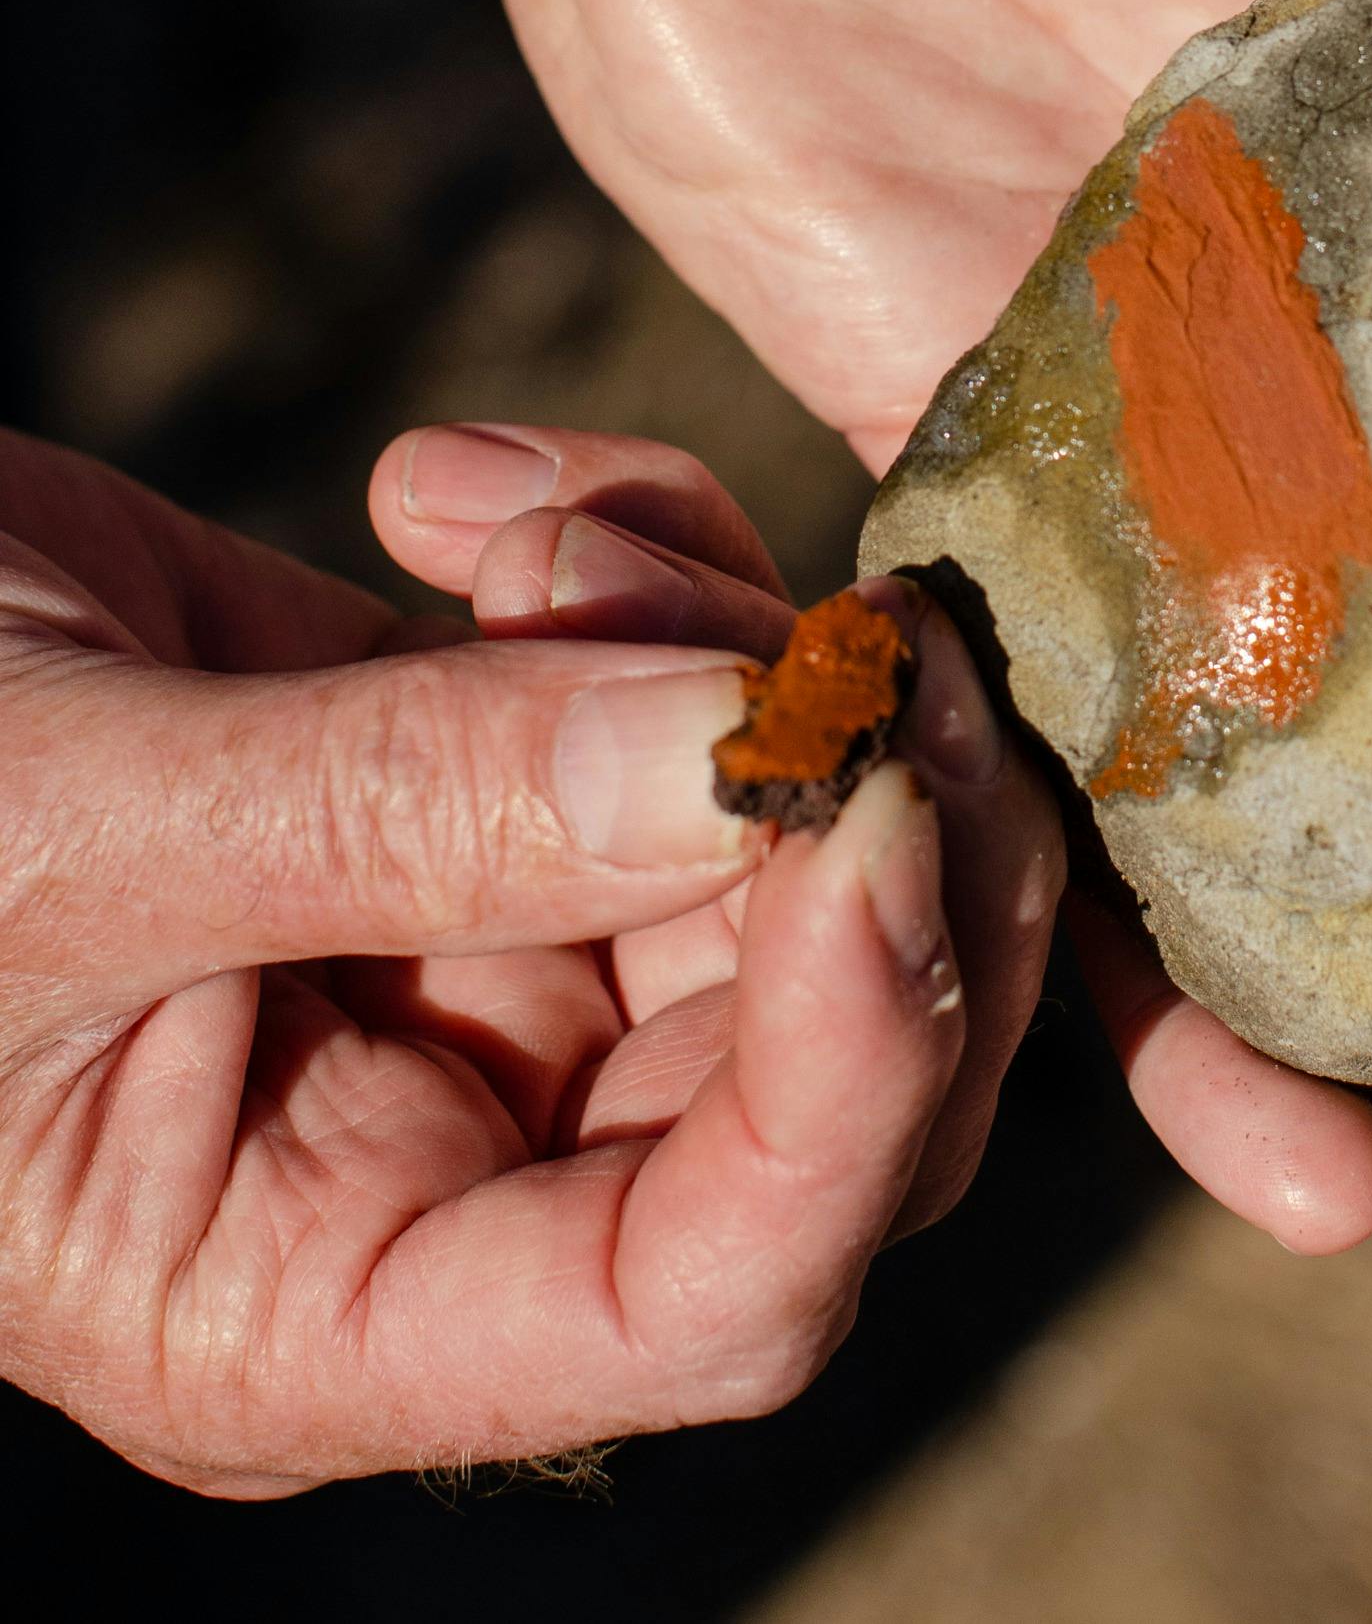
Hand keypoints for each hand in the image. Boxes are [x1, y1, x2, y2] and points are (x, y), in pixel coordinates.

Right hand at [0, 423, 1057, 1490]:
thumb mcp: (69, 830)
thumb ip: (401, 809)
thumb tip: (746, 764)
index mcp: (317, 1300)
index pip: (709, 1296)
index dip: (852, 1075)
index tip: (873, 807)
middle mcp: (450, 1156)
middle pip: (831, 1064)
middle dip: (866, 818)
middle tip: (830, 612)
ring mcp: (491, 954)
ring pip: (784, 838)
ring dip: (721, 643)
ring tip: (518, 532)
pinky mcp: (494, 774)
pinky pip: (682, 682)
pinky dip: (641, 553)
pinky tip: (456, 490)